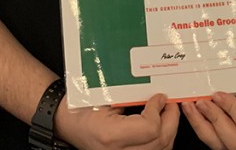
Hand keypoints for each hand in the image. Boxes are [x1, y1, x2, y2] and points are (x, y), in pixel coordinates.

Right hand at [55, 93, 179, 149]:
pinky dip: (161, 139)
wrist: (64, 122)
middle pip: (160, 142)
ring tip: (167, 112)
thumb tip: (156, 95)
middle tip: (170, 102)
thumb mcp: (103, 95)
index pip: (150, 128)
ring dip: (169, 130)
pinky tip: (160, 125)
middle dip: (171, 119)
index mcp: (110, 135)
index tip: (159, 97)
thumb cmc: (78, 107)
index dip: (159, 110)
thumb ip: (131, 96)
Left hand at [181, 90, 235, 149]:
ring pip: (221, 145)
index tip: (217, 94)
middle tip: (200, 102)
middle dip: (214, 119)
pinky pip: (213, 140)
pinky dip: (199, 125)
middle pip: (235, 141)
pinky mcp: (230, 143)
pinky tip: (191, 112)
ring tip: (189, 107)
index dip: (230, 109)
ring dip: (201, 124)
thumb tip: (214, 82)